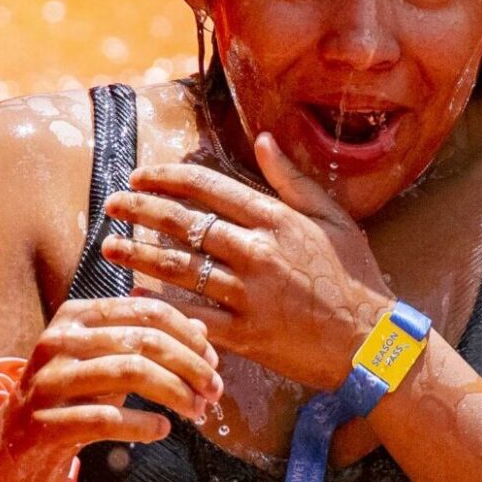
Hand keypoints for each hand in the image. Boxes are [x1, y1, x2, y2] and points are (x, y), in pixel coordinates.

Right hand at [0, 296, 221, 481]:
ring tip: (196, 411)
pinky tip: (162, 430)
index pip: (145, 310)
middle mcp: (59, 341)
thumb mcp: (107, 362)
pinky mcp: (46, 422)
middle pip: (142, 340)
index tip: (214, 361)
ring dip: (174, 394)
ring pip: (129, 374)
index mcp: (76, 316)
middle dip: (189, 366)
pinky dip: (144, 425)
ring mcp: (49, 381)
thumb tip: (201, 330)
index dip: (187, 335)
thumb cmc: (69, 397)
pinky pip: (107, 419)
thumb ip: (147, 341)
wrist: (14, 445)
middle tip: (215, 392)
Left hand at [100, 133, 392, 390]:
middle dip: (140, 210)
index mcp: (276, 219)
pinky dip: (163, 305)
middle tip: (110, 205)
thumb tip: (262, 139)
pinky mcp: (246, 333)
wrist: (371, 342)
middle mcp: (258, 251)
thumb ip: (292, 180)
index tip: (139, 176)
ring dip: (139, 255)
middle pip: (184, 224)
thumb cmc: (355, 279)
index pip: (208, 187)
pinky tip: (136, 295)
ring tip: (109, 247)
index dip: (166, 178)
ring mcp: (250, 294)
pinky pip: (194, 316)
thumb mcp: (333, 219)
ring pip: (181, 268)